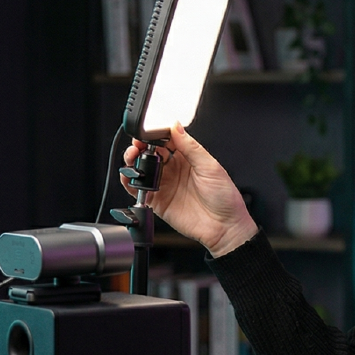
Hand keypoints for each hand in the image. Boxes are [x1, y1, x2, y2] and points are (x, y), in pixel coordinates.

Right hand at [122, 123, 258, 256]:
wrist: (225, 227)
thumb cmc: (225, 198)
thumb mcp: (210, 167)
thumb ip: (191, 147)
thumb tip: (176, 127)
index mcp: (188, 158)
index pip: (167, 140)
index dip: (156, 135)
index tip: (148, 131)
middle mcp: (174, 170)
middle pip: (151, 153)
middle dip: (141, 145)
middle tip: (138, 144)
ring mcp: (165, 185)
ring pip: (142, 168)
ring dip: (133, 160)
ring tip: (133, 156)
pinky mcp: (157, 201)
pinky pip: (138, 189)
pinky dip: (129, 181)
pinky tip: (130, 175)